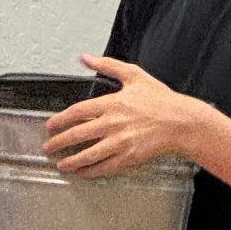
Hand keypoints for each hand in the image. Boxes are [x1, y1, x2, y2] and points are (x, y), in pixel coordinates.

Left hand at [44, 56, 204, 174]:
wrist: (182, 122)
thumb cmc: (161, 100)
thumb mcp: (134, 75)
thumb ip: (107, 65)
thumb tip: (85, 57)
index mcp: (112, 103)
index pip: (77, 112)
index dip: (60, 120)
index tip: (51, 125)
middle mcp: (113, 123)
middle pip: (77, 134)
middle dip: (58, 142)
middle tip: (48, 147)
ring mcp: (120, 142)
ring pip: (88, 154)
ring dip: (71, 161)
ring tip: (61, 164)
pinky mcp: (129, 157)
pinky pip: (104, 167)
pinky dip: (90, 171)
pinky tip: (82, 172)